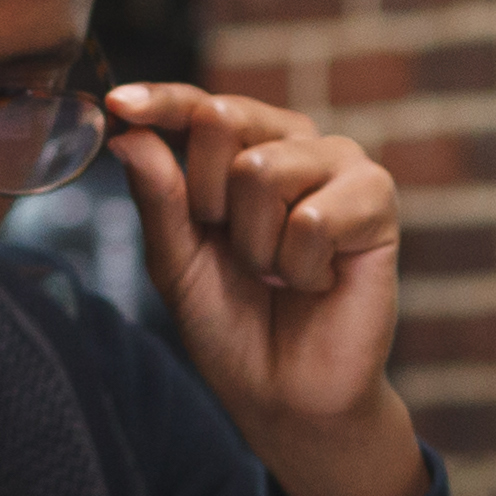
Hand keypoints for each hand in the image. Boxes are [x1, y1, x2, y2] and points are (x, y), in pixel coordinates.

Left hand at [105, 83, 426, 495]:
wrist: (284, 394)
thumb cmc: (232, 325)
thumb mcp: (175, 260)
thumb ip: (158, 195)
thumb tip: (129, 132)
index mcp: (243, 149)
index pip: (197, 104)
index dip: (159, 101)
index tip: (119, 105)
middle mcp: (294, 144)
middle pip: (222, 119)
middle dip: (207, 199)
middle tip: (237, 252)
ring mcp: (340, 166)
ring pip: (262, 170)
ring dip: (256, 245)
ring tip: (278, 274)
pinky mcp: (376, 200)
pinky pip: (312, 219)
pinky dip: (299, 268)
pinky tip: (317, 283)